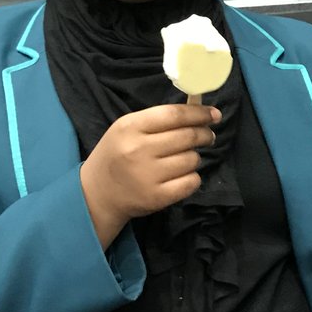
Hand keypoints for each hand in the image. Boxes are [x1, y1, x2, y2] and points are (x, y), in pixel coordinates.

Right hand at [80, 104, 219, 247]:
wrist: (97, 193)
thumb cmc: (117, 154)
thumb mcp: (127, 129)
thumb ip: (159, 120)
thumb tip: (200, 113)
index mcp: (130, 127)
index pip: (174, 115)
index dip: (199, 113)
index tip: (215, 114)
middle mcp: (138, 150)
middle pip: (188, 137)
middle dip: (204, 135)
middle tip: (208, 136)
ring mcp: (148, 175)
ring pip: (192, 159)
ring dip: (194, 158)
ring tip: (183, 159)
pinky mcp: (157, 197)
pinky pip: (191, 182)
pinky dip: (192, 178)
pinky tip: (181, 176)